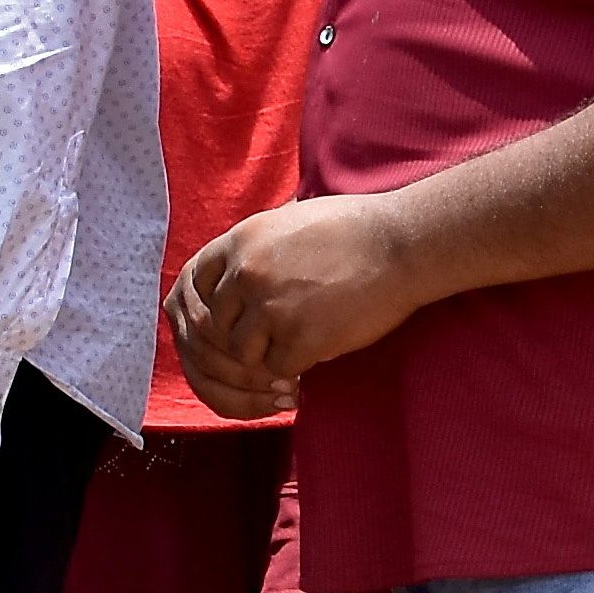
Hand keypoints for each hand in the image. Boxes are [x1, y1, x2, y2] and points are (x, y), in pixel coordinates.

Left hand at [173, 196, 426, 421]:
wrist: (403, 245)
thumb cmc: (355, 232)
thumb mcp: (287, 222)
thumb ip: (252, 251)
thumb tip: (227, 285)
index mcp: (240, 241)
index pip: (190, 287)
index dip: (202, 315)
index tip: (225, 328)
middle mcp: (247, 272)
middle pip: (214, 328)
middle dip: (238, 346)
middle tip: (266, 353)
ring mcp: (270, 306)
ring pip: (242, 354)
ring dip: (267, 359)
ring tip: (297, 351)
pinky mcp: (299, 336)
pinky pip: (277, 369)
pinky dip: (295, 370)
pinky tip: (316, 357)